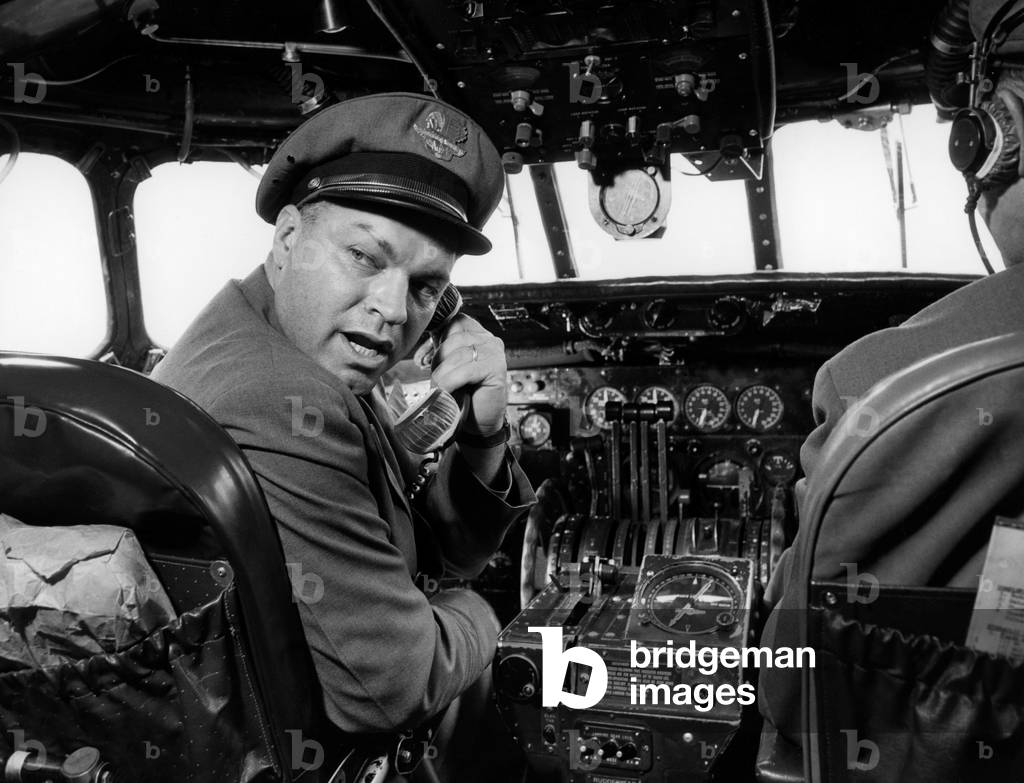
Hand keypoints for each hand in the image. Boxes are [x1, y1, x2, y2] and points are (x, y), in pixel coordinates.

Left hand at [431, 314, 506, 435]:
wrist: (478, 421)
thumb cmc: (463, 393)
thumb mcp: (449, 364)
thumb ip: (442, 347)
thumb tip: (425, 331)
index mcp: (478, 335)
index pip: (454, 322)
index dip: (437, 339)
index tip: (425, 359)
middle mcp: (489, 340)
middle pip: (454, 338)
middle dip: (439, 359)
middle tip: (435, 380)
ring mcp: (494, 353)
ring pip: (458, 355)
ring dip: (443, 374)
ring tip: (440, 389)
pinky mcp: (496, 369)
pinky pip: (466, 371)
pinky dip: (451, 382)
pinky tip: (447, 392)